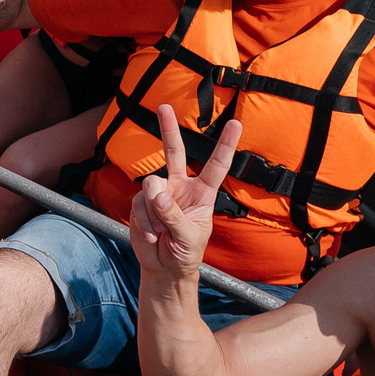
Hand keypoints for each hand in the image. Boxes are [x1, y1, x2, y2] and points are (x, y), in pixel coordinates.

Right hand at [130, 106, 238, 286]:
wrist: (164, 268)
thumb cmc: (186, 253)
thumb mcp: (189, 238)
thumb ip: (174, 216)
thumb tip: (158, 195)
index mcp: (203, 193)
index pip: (216, 165)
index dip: (226, 145)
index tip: (236, 123)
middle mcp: (181, 187)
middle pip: (175, 152)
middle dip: (168, 129)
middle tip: (164, 107)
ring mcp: (160, 193)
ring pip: (152, 185)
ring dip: (154, 212)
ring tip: (160, 232)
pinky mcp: (141, 203)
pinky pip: (139, 203)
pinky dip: (143, 221)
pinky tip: (151, 234)